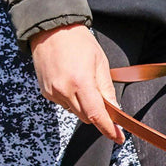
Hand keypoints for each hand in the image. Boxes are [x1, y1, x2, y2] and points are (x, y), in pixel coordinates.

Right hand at [29, 24, 124, 142]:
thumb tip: (115, 110)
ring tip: (82, 81)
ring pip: (76, 112)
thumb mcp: (100, 62)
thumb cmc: (77, 41)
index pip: (97, 115)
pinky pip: (64, 105)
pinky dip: (71, 99)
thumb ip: (107, 90)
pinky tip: (70, 81)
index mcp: (81, 82)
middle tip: (100, 96)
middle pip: (87, 117)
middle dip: (97, 113)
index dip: (109, 129)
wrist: (50, 28)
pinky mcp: (46, 93)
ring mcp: (53, 92)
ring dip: (84, 105)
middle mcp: (64, 90)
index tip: (118, 137)